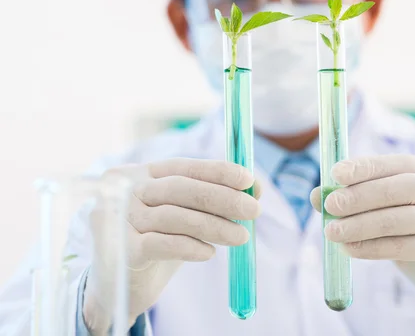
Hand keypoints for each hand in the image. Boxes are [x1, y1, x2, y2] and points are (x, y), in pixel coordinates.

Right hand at [83, 159, 259, 332]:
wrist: (119, 286)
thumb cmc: (157, 241)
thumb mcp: (186, 216)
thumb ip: (214, 199)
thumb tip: (256, 187)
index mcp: (143, 173)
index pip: (184, 166)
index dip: (218, 171)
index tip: (249, 180)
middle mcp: (126, 189)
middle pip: (180, 187)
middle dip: (223, 198)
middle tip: (254, 210)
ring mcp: (120, 217)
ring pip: (174, 216)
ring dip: (214, 226)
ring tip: (240, 236)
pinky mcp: (121, 248)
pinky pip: (160, 243)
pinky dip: (189, 247)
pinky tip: (209, 253)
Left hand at [310, 155, 414, 335]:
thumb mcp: (397, 214)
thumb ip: (362, 201)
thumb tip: (318, 195)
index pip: (401, 163)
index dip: (367, 167)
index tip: (335, 173)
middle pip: (403, 187)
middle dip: (361, 195)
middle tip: (331, 205)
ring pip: (400, 218)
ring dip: (361, 224)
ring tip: (333, 232)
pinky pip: (404, 247)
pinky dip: (372, 247)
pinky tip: (350, 249)